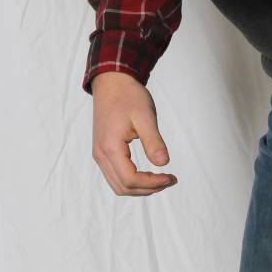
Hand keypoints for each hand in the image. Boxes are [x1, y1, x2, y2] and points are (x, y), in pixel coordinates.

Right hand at [91, 72, 176, 195]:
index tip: (171, 176)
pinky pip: (115, 176)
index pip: (130, 180)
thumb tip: (164, 163)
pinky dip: (131, 181)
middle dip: (148, 189)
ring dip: (140, 188)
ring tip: (161, 180)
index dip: (153, 183)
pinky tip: (147, 174)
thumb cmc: (128, 96)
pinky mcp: (102, 151)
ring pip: (118, 185)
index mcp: (110, 147)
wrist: (112, 82)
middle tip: (170, 179)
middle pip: (123, 187)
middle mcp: (101, 155)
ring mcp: (99, 154)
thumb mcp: (145, 116)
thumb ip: (153, 141)